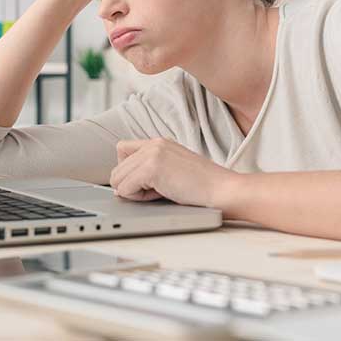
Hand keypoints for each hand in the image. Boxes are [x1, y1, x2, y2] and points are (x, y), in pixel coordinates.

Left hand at [109, 137, 238, 208]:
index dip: (129, 171)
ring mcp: (152, 154)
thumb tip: (120, 187)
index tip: (145, 183)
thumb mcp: (173, 170)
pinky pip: (124, 188)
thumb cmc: (203, 187)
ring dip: (133, 192)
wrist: (223, 190)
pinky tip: (158, 195)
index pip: (122, 150)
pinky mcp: (152, 168)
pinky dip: (136, 198)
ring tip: (157, 194)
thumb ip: (150, 170)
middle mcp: (153, 143)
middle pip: (117, 166)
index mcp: (159, 142)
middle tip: (154, 192)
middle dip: (130, 184)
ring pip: (117, 178)